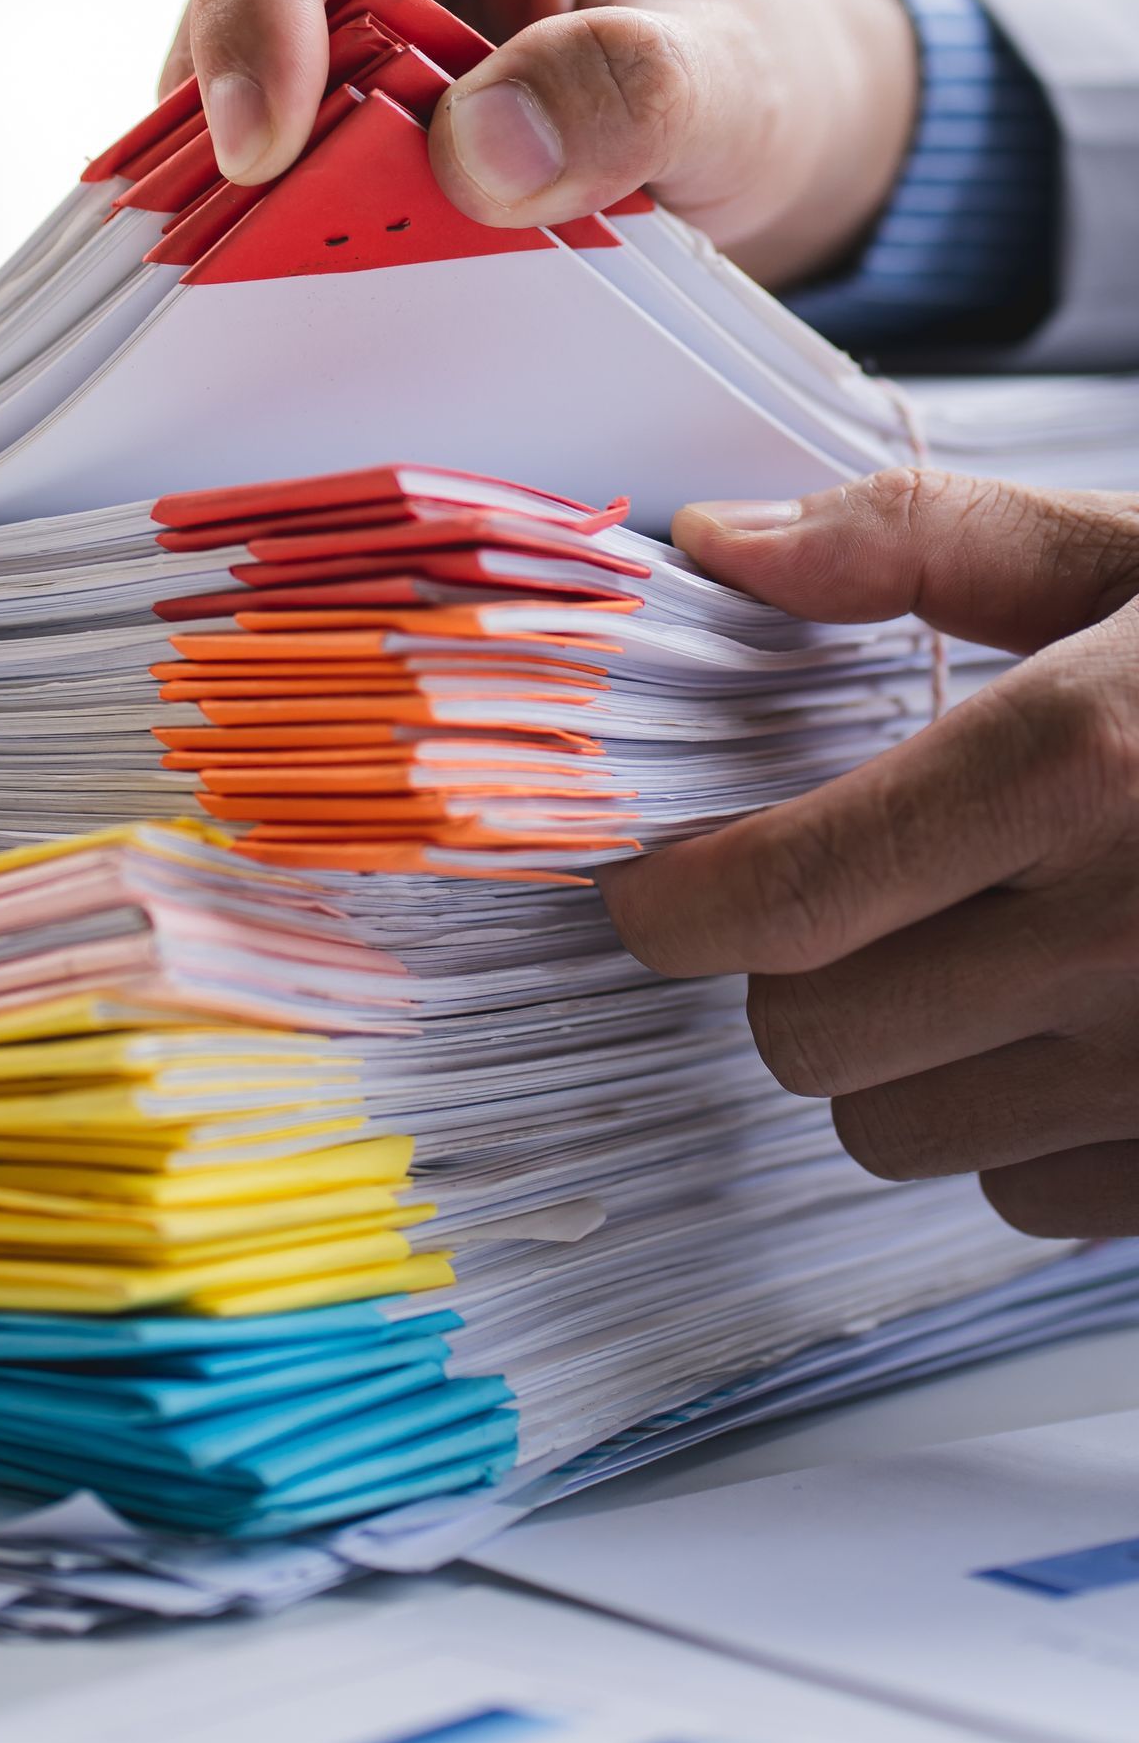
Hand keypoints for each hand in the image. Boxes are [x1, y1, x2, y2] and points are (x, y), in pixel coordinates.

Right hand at [165, 0, 916, 285]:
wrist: (745, 109)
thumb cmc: (747, 54)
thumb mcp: (735, 78)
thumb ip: (631, 95)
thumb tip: (480, 153)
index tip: (265, 146)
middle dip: (245, 107)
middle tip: (269, 245)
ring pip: (227, 65)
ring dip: (257, 175)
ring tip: (306, 273)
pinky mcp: (319, 64)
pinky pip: (259, 132)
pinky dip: (277, 207)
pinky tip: (315, 270)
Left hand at [602, 468, 1138, 1237]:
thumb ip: (918, 542)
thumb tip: (722, 544)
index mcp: (1089, 762)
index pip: (782, 898)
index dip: (673, 904)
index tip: (652, 885)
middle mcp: (1132, 938)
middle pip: (810, 1039)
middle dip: (782, 968)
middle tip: (833, 895)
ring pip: (902, 1134)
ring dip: (893, 1054)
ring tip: (974, 950)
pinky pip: (1031, 1201)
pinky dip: (1017, 1126)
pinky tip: (1080, 1022)